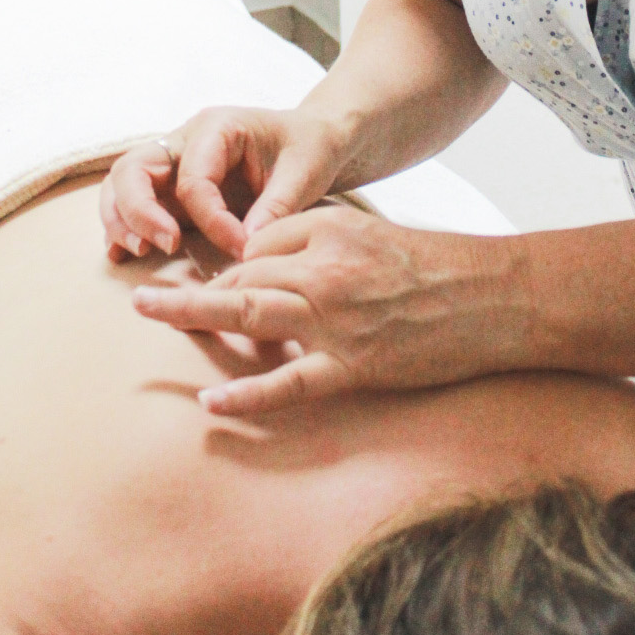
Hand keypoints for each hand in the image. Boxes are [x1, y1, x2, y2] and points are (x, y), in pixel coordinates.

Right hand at [99, 105, 343, 262]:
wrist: (315, 141)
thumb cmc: (310, 147)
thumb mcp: (306, 171)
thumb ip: (278, 206)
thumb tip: (248, 245)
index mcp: (217, 127)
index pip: (194, 179)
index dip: (212, 220)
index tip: (241, 247)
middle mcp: (185, 141)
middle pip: (134, 169)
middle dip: (139, 211)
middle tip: (163, 246)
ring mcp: (174, 164)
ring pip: (123, 184)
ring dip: (123, 219)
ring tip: (137, 252)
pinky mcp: (173, 189)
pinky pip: (134, 202)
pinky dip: (124, 225)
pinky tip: (122, 254)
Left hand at [131, 203, 527, 414]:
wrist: (493, 296)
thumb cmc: (434, 263)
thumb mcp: (370, 232)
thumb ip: (317, 238)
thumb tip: (264, 257)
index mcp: (331, 230)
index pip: (258, 242)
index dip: (229, 262)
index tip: (206, 279)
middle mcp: (326, 270)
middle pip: (242, 272)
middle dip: (188, 286)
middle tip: (140, 296)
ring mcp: (338, 320)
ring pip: (252, 313)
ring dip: (193, 314)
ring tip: (149, 314)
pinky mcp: (356, 366)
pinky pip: (292, 383)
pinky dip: (250, 394)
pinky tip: (212, 404)